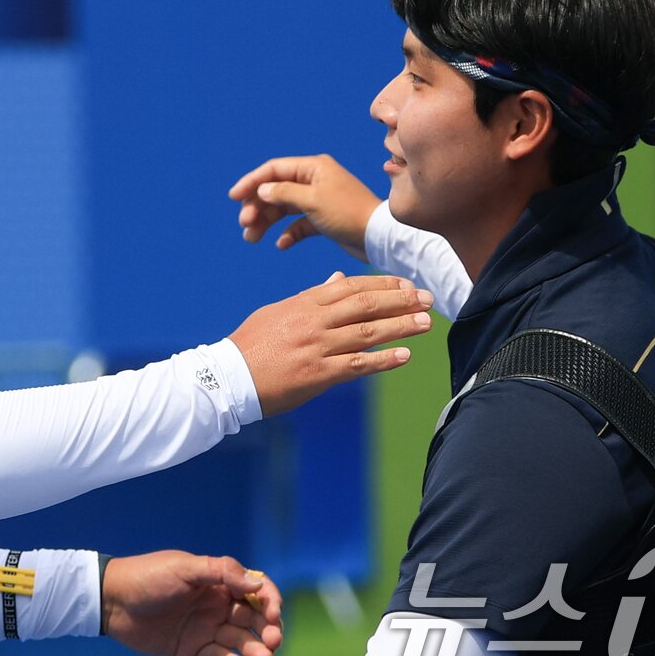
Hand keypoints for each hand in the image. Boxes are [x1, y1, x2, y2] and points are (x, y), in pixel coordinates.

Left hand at [101, 551, 282, 655]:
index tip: (274, 613)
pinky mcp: (193, 648)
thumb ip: (220, 571)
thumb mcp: (184, 567)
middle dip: (268, 629)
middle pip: (253, 618)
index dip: (270, 600)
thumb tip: (255, 583)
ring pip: (240, 640)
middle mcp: (217, 604)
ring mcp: (206, 627)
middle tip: (273, 640)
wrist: (113, 600)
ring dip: (255, 649)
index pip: (255, 589)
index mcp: (218, 580)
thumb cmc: (148, 576)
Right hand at [229, 154, 380, 259]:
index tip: (234, 197)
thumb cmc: (348, 214)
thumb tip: (262, 189)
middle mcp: (314, 181)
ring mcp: (318, 200)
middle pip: (275, 190)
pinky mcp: (323, 220)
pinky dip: (288, 234)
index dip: (251, 182)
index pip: (274, 170)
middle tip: (245, 224)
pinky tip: (282, 245)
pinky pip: (298, 225)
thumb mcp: (312, 200)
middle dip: (257, 207)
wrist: (378, 237)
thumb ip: (283, 193)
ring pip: (283, 209)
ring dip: (266, 222)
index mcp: (313, 168)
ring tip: (252, 238)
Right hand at [230, 273, 432, 415]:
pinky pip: (357, 365)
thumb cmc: (251, 344)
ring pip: (367, 332)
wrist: (227, 376)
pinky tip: (405, 356)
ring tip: (425, 323)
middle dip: (400, 300)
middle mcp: (314, 321)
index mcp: (304, 303)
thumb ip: (311, 296)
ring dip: (400, 327)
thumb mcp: (279, 311)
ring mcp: (316, 347)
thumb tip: (338, 279)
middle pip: (365, 305)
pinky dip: (383, 360)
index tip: (405, 284)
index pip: (351, 286)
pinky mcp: (317, 374)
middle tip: (427, 299)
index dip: (382, 284)